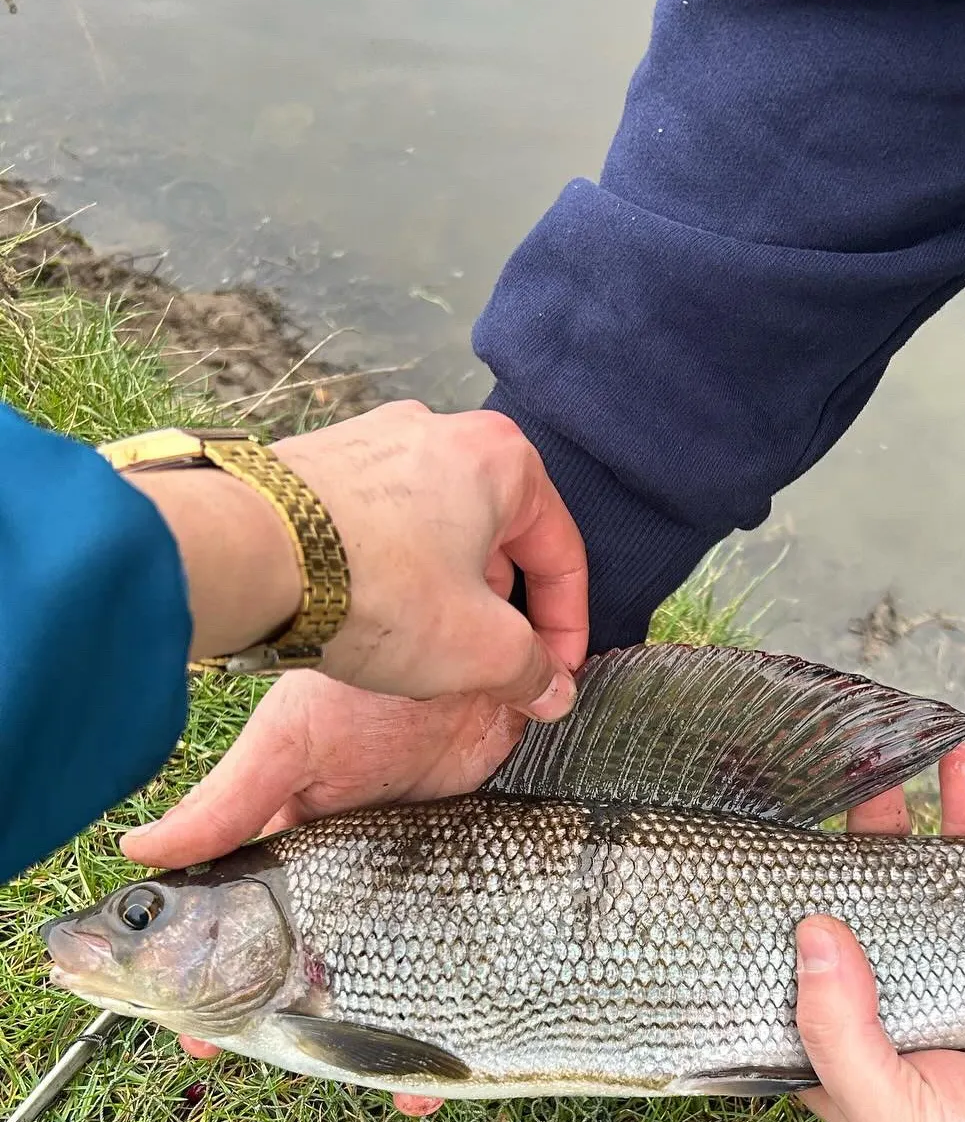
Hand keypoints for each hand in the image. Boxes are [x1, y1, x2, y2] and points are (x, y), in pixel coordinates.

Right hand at [123, 673, 531, 1115]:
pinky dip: (473, 994)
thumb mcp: (292, 740)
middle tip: (324, 1080)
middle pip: (329, 963)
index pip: (245, 926)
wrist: (470, 660)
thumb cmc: (368, 691)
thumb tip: (136, 852)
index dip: (222, 986)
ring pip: (402, 969)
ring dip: (404, 1034)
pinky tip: (472, 1050)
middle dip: (321, 1029)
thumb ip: (228, 801)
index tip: (199, 1044)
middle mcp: (351, 869)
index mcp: (294, 846)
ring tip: (414, 1094)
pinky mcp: (477, 863)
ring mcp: (414, 873)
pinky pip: (470, 942)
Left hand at [134, 400, 586, 709]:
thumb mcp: (480, 650)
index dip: (566, 629)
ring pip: (441, 531)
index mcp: (503, 458)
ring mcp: (374, 438)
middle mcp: (441, 430)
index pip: (561, 553)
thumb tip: (552, 691)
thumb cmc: (376, 591)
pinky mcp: (320, 461)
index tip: (551, 676)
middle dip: (505, 611)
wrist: (242, 556)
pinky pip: (382, 524)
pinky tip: (375, 619)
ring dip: (450, 593)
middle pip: (501, 539)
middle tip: (493, 669)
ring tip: (429, 650)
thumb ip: (532, 671)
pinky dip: (395, 572)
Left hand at [794, 744, 964, 1121]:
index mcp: (835, 1035)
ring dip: (935, 817)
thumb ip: (838, 1033)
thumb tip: (813, 931)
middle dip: (864, 838)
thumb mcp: (885, 1110)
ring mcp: (943, 969)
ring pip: (928, 879)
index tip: (780, 839)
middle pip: (863, 901)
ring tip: (943, 760)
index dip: (784, 899)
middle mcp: (884, 995)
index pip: (793, 956)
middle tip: (864, 781)